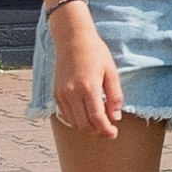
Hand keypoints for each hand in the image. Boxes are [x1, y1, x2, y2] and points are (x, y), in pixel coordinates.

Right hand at [51, 18, 127, 139]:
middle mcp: (72, 93)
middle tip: (108, 130)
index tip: (114, 133)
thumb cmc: (95, 52)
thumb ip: (115, 96)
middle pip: (84, 125)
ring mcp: (62, 94)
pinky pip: (66, 114)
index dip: (106, 130)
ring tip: (99, 123)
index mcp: (88, 87)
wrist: (72, 38)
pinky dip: (76, 120)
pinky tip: (86, 114)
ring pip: (74, 122)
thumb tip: (116, 117)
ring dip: (87, 127)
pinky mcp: (56, 93)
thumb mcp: (111, 72)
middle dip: (97, 131)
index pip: (97, 119)